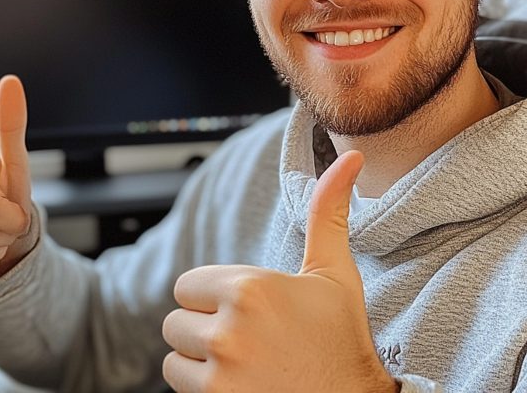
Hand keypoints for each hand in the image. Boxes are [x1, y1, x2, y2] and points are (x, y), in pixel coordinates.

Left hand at [162, 149, 398, 392]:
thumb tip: (352, 157)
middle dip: (203, 326)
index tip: (242, 307)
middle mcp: (229, 331)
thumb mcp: (335, 273)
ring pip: (174, 358)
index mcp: (251, 289)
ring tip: (241, 362)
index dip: (212, 295)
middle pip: (176, 321)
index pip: (187, 285)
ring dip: (199, 360)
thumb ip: (327, 213)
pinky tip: (240, 386)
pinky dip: (203, 389)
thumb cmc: (341, 339)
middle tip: (244, 337)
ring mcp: (220, 376)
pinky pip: (180, 389)